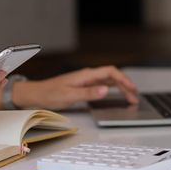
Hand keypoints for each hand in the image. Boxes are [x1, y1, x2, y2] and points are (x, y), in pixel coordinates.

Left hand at [12, 66, 137, 109]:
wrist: (36, 94)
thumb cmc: (49, 94)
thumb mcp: (70, 95)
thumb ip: (89, 93)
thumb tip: (106, 90)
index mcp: (86, 75)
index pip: (110, 72)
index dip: (124, 79)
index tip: (132, 89)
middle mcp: (87, 75)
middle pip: (112, 76)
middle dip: (126, 85)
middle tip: (134, 97)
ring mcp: (85, 80)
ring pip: (108, 81)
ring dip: (120, 87)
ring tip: (129, 97)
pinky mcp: (82, 86)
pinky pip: (101, 85)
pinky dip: (111, 90)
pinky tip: (114, 94)